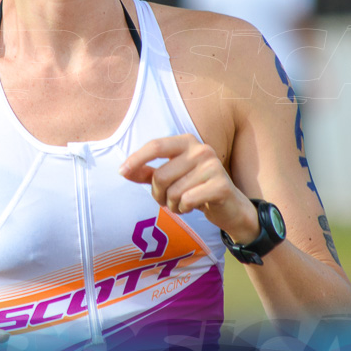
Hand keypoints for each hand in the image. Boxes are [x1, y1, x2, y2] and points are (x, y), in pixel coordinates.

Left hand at [119, 134, 259, 242]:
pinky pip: (187, 200)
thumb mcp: (170, 177)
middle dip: (158, 194)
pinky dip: (184, 208)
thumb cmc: (195, 188)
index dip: (137, 159)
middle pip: (161, 175)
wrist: (229, 206)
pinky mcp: (221, 186)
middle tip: (167, 200)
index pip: (156, 146)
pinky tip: (193, 206)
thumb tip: (123, 171)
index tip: (121, 171)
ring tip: (182, 203)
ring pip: (173, 192)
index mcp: (187, 142)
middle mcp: (201, 149)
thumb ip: (147, 173)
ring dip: (172, 204)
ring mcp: (213, 166)